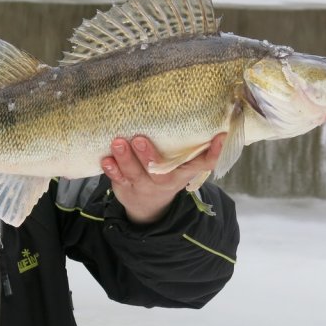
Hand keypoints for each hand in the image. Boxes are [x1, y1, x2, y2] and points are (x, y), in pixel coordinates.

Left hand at [100, 133, 226, 224]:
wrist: (148, 207)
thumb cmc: (167, 173)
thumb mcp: (182, 166)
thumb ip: (192, 148)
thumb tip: (210, 119)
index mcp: (184, 172)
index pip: (204, 164)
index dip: (213, 152)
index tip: (219, 137)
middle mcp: (165, 180)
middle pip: (160, 171)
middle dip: (149, 156)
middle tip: (139, 138)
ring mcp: (144, 185)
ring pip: (135, 173)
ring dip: (125, 158)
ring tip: (118, 142)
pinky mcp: (126, 187)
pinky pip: (118, 180)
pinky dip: (111, 170)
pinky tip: (106, 159)